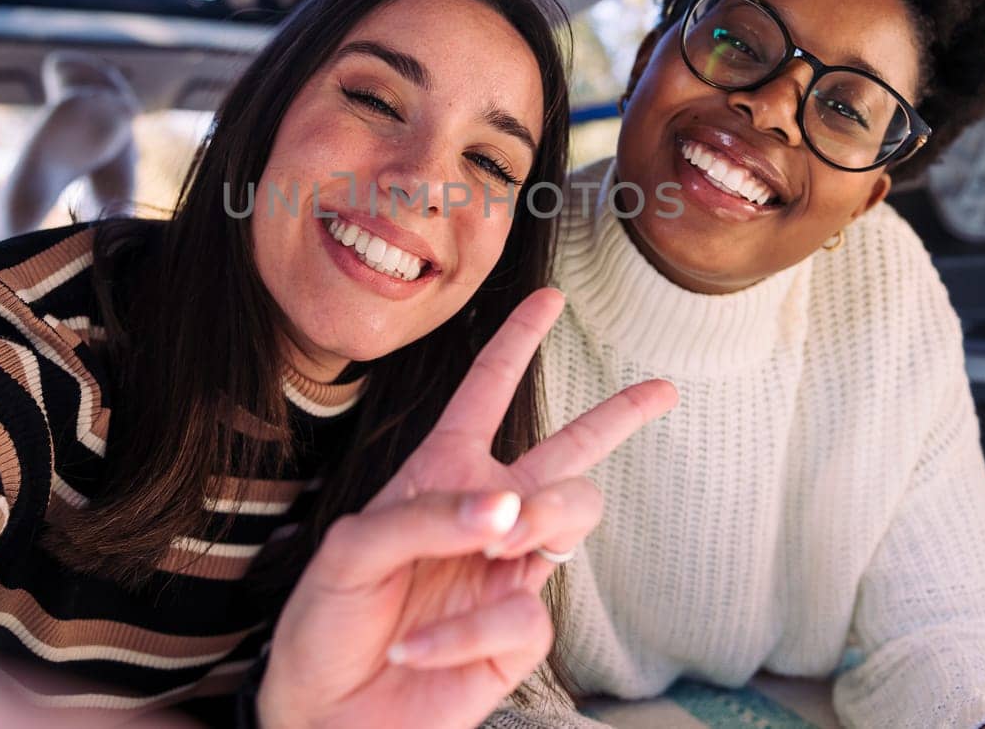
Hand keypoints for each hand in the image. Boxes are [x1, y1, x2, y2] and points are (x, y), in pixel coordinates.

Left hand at [258, 288, 677, 728]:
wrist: (322, 711)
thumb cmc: (328, 618)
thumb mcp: (355, 547)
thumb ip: (431, 514)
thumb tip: (512, 509)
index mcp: (443, 474)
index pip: (488, 393)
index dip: (517, 341)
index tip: (550, 296)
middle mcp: (487, 514)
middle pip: (571, 450)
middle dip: (619, 416)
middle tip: (661, 390)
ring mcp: (508, 574)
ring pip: (572, 514)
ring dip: (533, 521)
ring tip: (494, 544)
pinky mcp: (516, 639)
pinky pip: (523, 612)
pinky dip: (462, 630)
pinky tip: (416, 646)